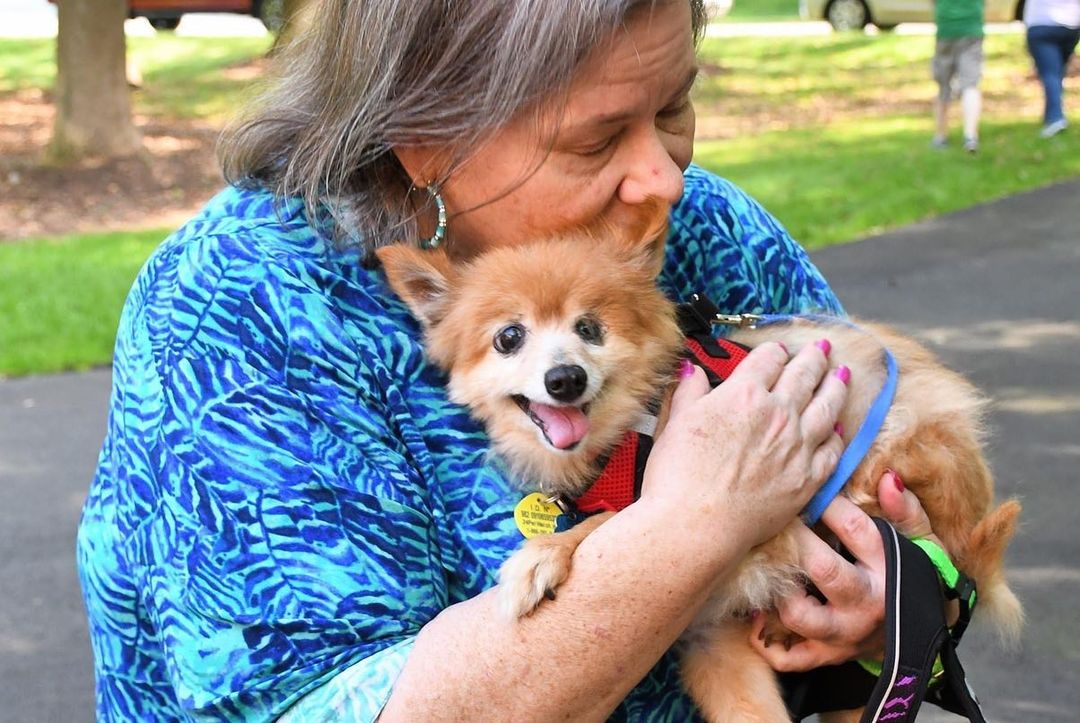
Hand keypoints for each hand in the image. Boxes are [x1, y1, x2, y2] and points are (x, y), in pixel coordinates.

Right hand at [641, 340, 847, 549]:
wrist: (697, 525)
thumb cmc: (678, 477)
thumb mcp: (675, 423)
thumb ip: (689, 392)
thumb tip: (691, 370)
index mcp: (744, 393)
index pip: (768, 358)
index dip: (775, 351)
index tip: (778, 350)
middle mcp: (778, 413)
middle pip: (804, 374)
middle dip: (814, 358)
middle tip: (822, 349)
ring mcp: (798, 445)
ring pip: (828, 406)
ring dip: (836, 387)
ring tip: (842, 376)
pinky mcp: (809, 478)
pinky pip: (833, 449)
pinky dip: (838, 435)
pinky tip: (839, 428)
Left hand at [750, 469, 946, 669]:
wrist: (921, 636)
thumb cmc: (912, 578)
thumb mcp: (921, 543)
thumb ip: (905, 511)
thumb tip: (886, 479)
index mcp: (889, 572)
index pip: (855, 529)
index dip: (829, 504)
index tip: (813, 491)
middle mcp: (864, 606)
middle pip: (822, 568)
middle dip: (796, 539)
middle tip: (781, 522)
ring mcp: (843, 635)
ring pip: (797, 615)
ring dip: (778, 589)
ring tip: (773, 568)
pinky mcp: (827, 655)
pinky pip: (788, 657)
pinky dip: (766, 639)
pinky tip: (759, 615)